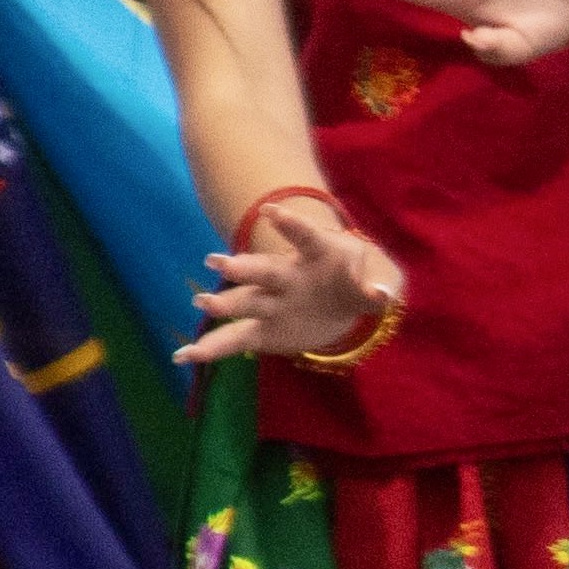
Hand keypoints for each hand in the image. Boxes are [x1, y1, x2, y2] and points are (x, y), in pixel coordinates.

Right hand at [189, 191, 405, 367]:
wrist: (346, 303)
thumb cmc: (366, 282)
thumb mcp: (384, 280)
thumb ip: (383, 284)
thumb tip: (378, 292)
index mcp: (317, 254)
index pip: (303, 235)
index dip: (289, 224)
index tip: (269, 211)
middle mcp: (287, 275)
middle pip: (264, 269)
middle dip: (243, 267)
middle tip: (219, 264)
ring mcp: (272, 302)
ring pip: (244, 301)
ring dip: (223, 302)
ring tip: (201, 304)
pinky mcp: (264, 330)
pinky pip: (234, 340)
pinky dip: (210, 349)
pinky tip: (184, 356)